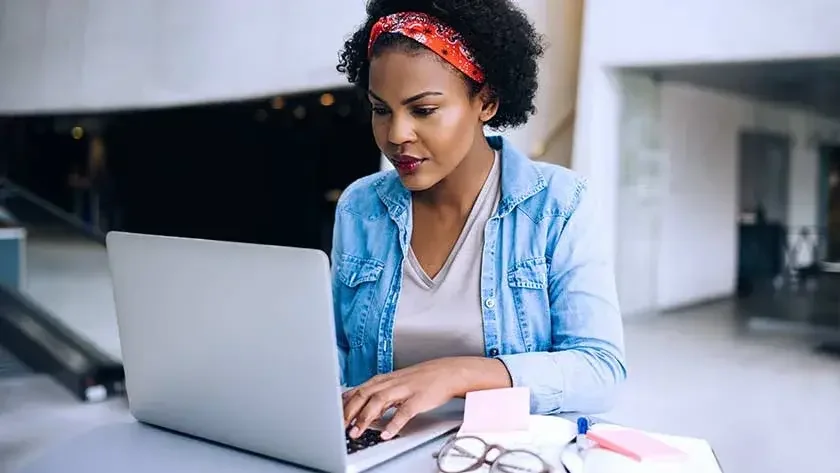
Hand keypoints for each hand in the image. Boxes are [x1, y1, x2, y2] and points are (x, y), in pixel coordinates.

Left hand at [342, 357, 510, 439]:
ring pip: (380, 401)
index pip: (359, 389)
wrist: (450, 372)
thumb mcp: (396, 381)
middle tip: (339, 427)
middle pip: (365, 394)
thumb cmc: (422, 379)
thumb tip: (355, 401)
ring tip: (356, 432)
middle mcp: (392, 382)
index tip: (331, 415)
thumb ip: (377, 391)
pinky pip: (405, 412)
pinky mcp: (420, 398)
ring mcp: (406, 389)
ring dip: (365, 417)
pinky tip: (387, 434)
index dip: (344, 403)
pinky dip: (394, 423)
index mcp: (385, 379)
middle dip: (349, 411)